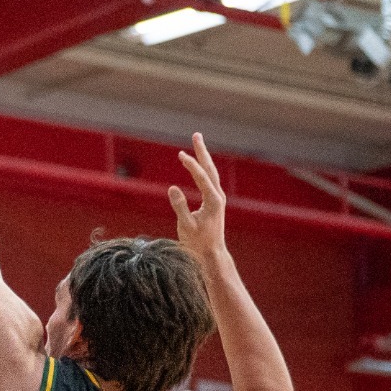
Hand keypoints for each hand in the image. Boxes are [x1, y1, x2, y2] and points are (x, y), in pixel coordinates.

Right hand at [169, 133, 227, 259]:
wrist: (211, 254)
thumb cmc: (197, 243)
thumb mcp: (185, 226)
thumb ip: (179, 206)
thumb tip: (172, 187)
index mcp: (213, 201)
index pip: (202, 177)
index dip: (191, 164)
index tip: (180, 154)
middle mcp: (218, 196)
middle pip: (210, 169)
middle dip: (202, 152)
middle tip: (196, 135)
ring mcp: (218, 199)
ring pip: (211, 173)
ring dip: (204, 158)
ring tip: (196, 144)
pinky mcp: (214, 202)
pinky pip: (209, 180)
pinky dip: (202, 169)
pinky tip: (198, 165)